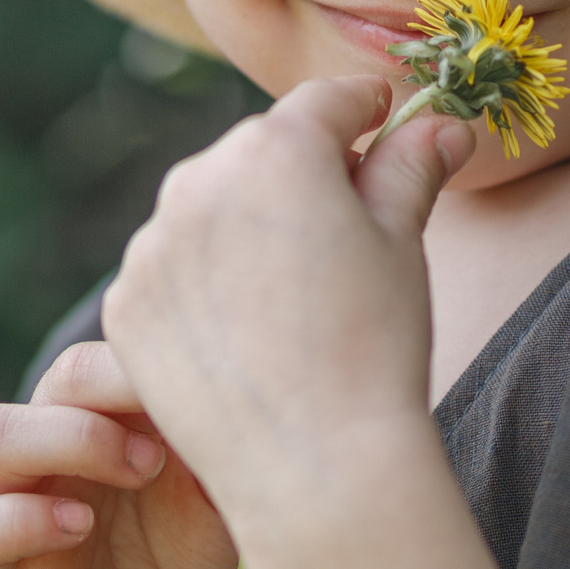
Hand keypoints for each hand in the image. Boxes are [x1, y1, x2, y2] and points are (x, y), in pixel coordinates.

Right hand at [0, 342, 240, 568]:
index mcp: (115, 415)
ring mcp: (18, 502)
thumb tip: (258, 377)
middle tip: (172, 445)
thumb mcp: (231, 500)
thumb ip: (228, 440)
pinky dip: (15, 520)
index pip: (114, 351)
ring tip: (134, 476)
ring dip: (61, 440)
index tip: (211, 389)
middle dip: (114, 392)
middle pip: (58, 376)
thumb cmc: (202, 568)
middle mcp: (59, 446)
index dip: (152, 360)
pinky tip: (76, 530)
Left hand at [100, 76, 474, 545]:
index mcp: (279, 148)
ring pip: (207, 210)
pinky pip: (169, 272)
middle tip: (345, 232)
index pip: (328, 103)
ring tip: (291, 299)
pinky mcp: (126, 304)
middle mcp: (199, 179)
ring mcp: (152, 245)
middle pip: (260, 152)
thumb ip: (412, 167)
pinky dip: (202, 287)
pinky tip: (245, 335)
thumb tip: (443, 124)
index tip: (382, 126)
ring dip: (244, 229)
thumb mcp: (404, 243)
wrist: (314, 464)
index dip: (365, 112)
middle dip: (301, 176)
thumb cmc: (375, 346)